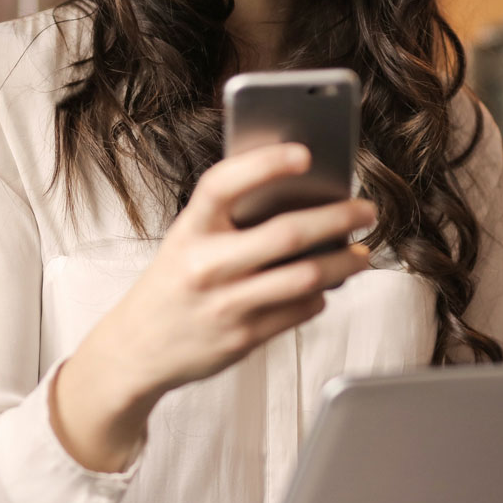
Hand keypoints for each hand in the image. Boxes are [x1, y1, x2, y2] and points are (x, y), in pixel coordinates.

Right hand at [50, 143, 375, 470]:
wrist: (137, 349)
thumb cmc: (171, 285)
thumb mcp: (186, 241)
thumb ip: (228, 220)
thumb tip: (298, 198)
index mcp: (188, 230)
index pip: (224, 184)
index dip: (265, 164)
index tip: (304, 154)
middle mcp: (205, 266)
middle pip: (285, 235)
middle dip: (337, 218)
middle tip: (365, 210)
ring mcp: (225, 305)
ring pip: (304, 277)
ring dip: (343, 263)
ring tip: (361, 253)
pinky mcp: (242, 338)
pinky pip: (298, 310)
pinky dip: (320, 296)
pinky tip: (325, 287)